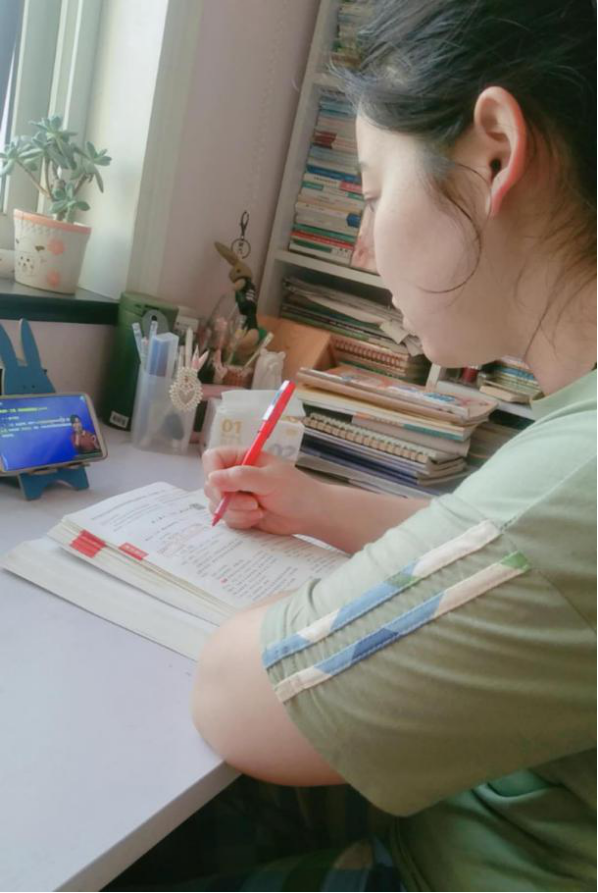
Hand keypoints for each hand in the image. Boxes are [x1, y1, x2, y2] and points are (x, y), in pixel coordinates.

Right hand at [203, 448, 321, 534]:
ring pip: (216, 505)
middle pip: (211, 486)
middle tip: (252, 504)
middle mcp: (235, 475)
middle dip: (229, 500)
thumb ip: (241, 477)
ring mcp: (236, 494)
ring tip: (259, 511)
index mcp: (242, 458)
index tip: (222, 490)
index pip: (212, 458)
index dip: (212, 473)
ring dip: (236, 512)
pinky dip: (240, 521)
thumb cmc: (295, 490)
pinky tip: (258, 518)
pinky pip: (226, 518)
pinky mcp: (239, 512)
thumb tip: (212, 478)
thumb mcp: (269, 480)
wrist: (309, 514)